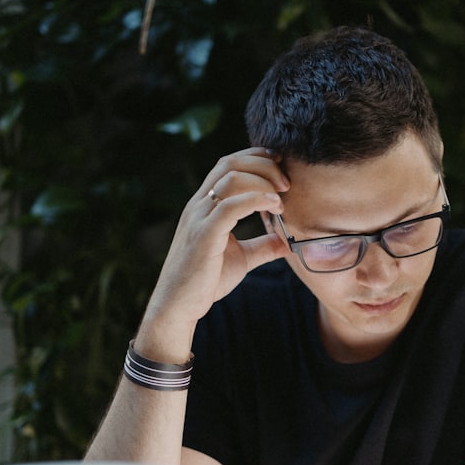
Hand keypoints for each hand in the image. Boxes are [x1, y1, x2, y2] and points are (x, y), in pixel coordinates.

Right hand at [138, 148, 289, 354]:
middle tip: (286, 182)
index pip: (227, 165)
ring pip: (230, 179)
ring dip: (262, 181)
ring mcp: (199, 218)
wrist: (178, 306)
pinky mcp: (204, 235)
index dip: (255, 157)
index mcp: (205, 206)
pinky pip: (230, 206)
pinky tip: (274, 206)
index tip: (280, 164)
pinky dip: (256, 199)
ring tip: (282, 196)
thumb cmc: (206, 281)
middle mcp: (199, 206)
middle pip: (230, 164)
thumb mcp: (241, 259)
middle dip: (262, 165)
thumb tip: (286, 241)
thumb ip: (262, 247)